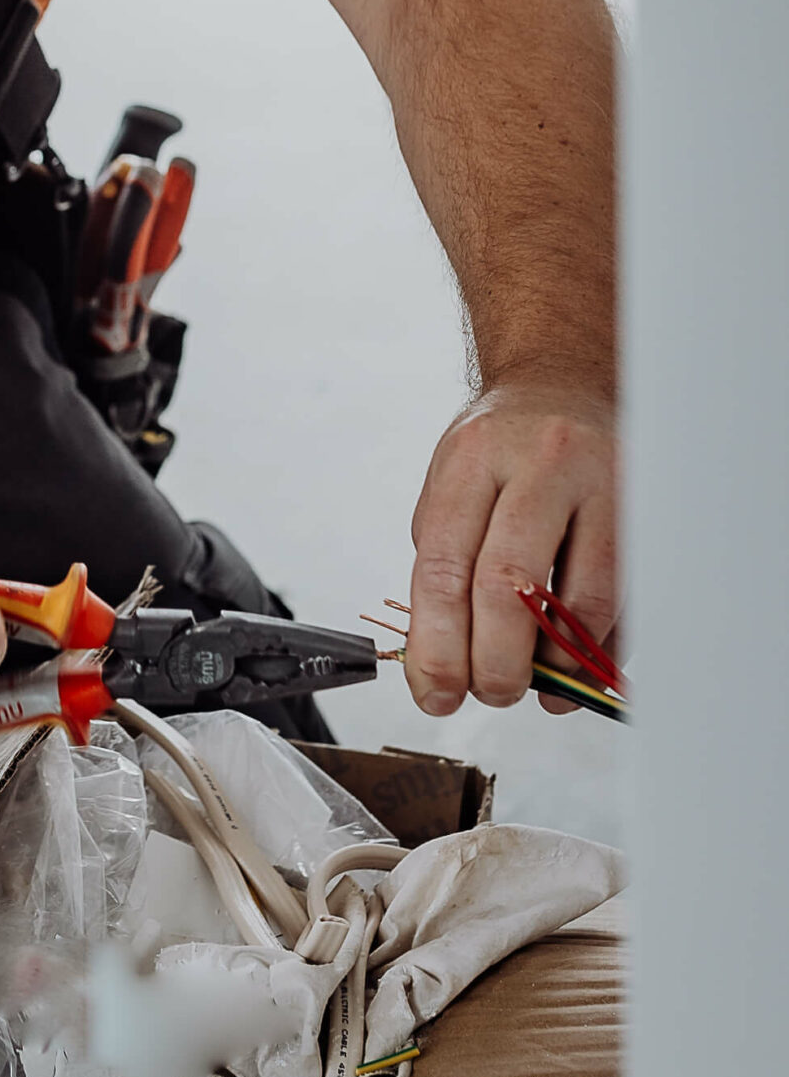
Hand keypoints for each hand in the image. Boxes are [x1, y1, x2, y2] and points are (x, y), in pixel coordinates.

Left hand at [405, 379, 619, 716]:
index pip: (445, 563)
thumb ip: (443, 561)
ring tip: (530, 682)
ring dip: (552, 663)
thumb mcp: (453, 480)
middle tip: (486, 693)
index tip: (433, 690)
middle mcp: (540, 465)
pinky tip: (570, 664)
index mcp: (475, 457)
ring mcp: (601, 487)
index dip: (437, 642)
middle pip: (510, 585)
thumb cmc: (502, 444)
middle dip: (494, 662)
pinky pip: (622, 601)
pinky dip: (595, 648)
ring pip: (579, 601)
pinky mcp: (642, 514)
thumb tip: (441, 661)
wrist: (564, 383)